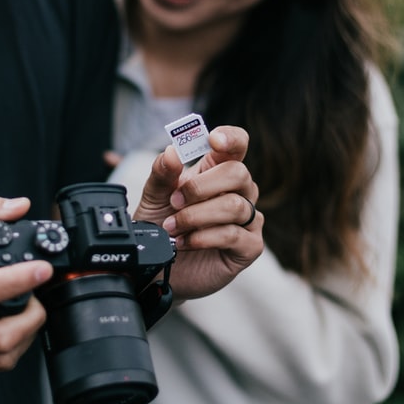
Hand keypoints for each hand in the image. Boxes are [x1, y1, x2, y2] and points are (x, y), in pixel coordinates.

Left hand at [134, 126, 263, 299]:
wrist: (158, 266)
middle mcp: (239, 191)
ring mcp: (247, 219)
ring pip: (235, 205)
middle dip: (200, 187)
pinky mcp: (249, 247)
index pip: (237, 144)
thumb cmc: (161, 226)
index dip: (230, 137)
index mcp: (218, 171)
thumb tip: (172, 152)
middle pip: (238, 172)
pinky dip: (203, 238)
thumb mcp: (154, 197)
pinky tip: (184, 243)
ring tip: (173, 228)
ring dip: (196, 217)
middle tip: (174, 201)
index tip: (212, 140)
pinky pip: (233, 235)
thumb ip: (162, 173)